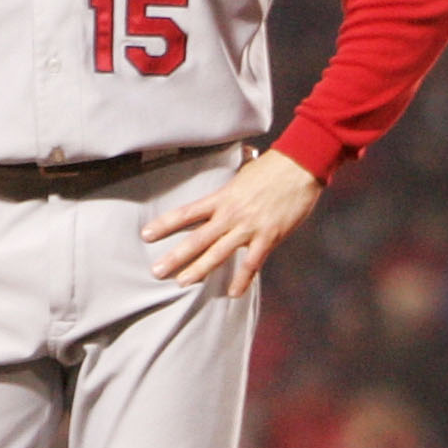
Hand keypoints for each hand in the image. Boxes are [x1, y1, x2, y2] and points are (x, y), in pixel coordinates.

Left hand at [142, 149, 322, 292]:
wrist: (301, 166)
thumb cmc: (275, 165)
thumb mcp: (247, 169)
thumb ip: (237, 175)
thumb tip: (243, 154)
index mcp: (223, 196)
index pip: (187, 212)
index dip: (165, 224)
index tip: (146, 234)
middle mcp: (231, 214)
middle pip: (197, 238)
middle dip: (175, 256)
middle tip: (156, 271)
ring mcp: (249, 227)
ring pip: (218, 253)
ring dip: (199, 270)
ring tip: (182, 283)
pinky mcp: (269, 236)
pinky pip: (252, 263)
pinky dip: (242, 279)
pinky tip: (232, 293)